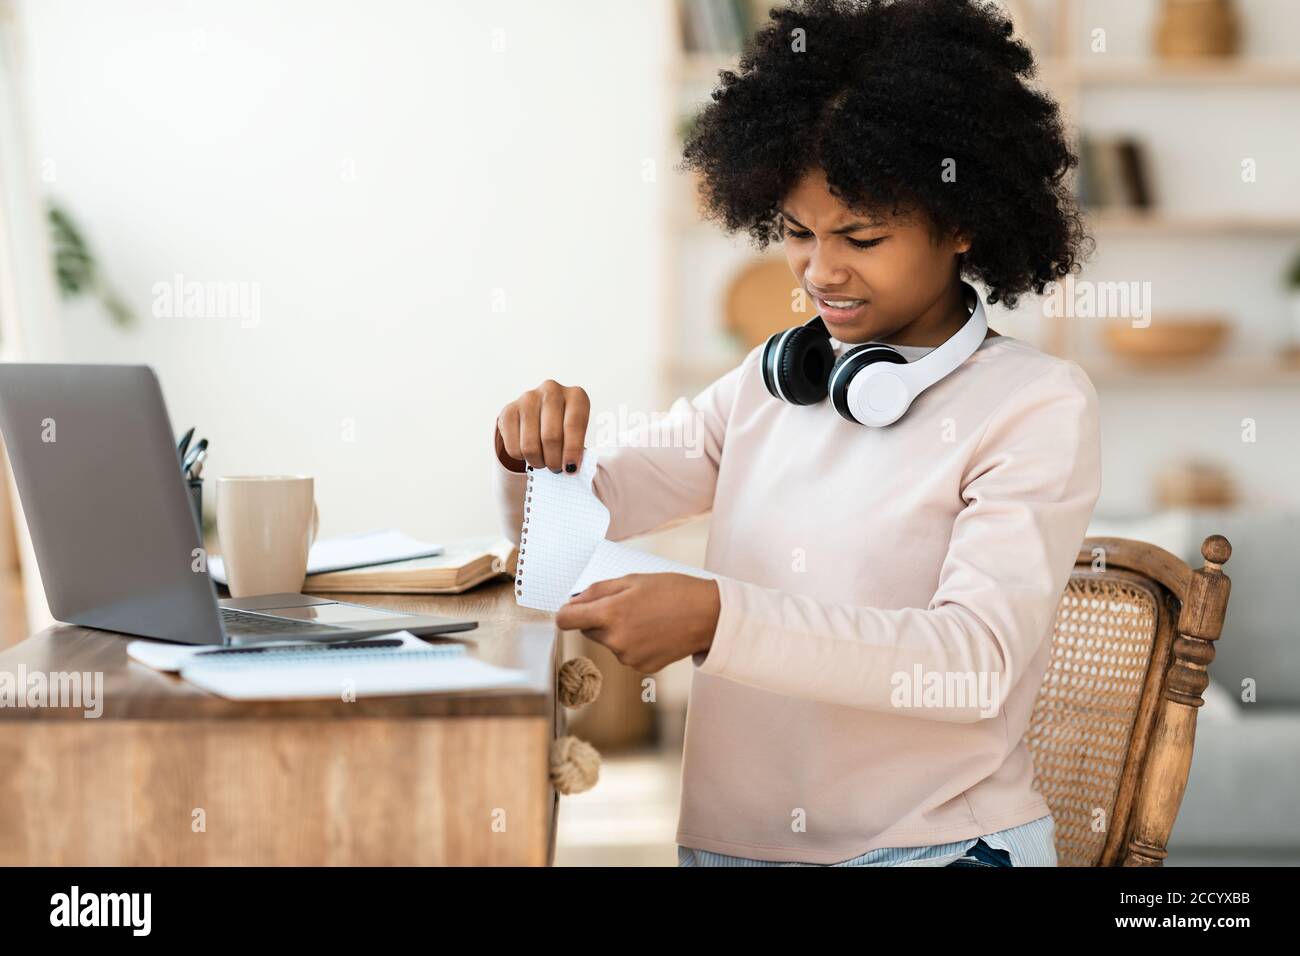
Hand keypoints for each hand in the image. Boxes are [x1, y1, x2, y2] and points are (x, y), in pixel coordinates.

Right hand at [495, 379, 589, 473]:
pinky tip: (528, 452)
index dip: (572, 451)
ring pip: (530, 445)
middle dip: (554, 461)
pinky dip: (521, 458)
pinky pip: (513, 447)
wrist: (540, 415)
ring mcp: (528, 398)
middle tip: (556, 468)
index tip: (570, 469)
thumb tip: (570, 469)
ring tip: (543, 461)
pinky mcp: (508, 411)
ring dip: (538, 462)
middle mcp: (552, 391)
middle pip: (550, 437)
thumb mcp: (578, 434)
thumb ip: (577, 449)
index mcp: (576, 396)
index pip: (573, 425)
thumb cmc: (565, 427)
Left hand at [555, 573, 720, 672]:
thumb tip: (572, 602)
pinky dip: (633, 644)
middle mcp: (615, 640)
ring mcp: (628, 657)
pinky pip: (625, 654)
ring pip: (608, 642)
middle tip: (628, 604)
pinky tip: (654, 632)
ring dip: (618, 631)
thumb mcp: (633, 580)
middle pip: (588, 630)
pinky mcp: (640, 668)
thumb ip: (597, 591)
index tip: (572, 609)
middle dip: (600, 618)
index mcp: (610, 613)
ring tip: (647, 617)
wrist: (708, 616)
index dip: (566, 612)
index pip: (565, 620)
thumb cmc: (673, 592)